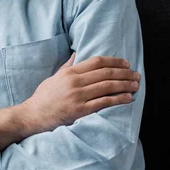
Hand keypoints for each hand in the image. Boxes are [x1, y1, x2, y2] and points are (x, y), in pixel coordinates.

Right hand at [19, 53, 140, 134]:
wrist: (32, 115)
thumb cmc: (44, 97)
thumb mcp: (55, 77)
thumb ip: (68, 66)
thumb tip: (77, 53)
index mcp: (70, 71)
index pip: (97, 61)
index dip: (114, 61)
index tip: (126, 63)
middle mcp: (75, 81)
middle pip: (106, 73)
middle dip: (124, 73)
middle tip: (136, 74)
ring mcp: (78, 96)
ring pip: (107, 86)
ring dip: (125, 85)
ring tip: (136, 85)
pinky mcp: (80, 110)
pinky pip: (104, 102)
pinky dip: (118, 99)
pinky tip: (128, 98)